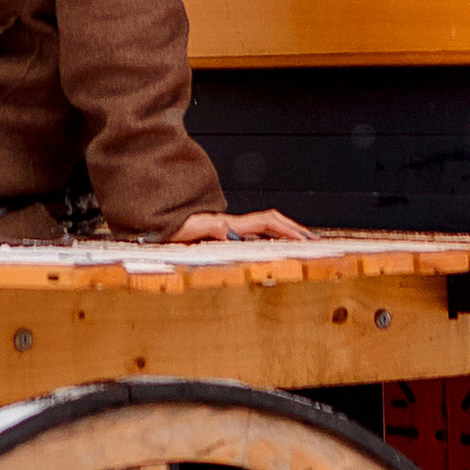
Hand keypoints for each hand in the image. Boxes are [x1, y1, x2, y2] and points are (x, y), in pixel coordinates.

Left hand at [167, 208, 311, 244]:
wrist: (154, 221)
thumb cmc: (168, 227)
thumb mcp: (187, 228)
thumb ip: (208, 227)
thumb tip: (231, 232)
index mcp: (228, 224)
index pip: (266, 223)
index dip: (287, 230)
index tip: (304, 240)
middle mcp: (231, 225)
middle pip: (271, 222)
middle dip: (294, 230)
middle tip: (314, 241)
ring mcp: (227, 228)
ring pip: (265, 228)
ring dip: (285, 234)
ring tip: (302, 244)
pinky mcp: (221, 235)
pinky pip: (253, 235)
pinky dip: (270, 239)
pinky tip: (274, 248)